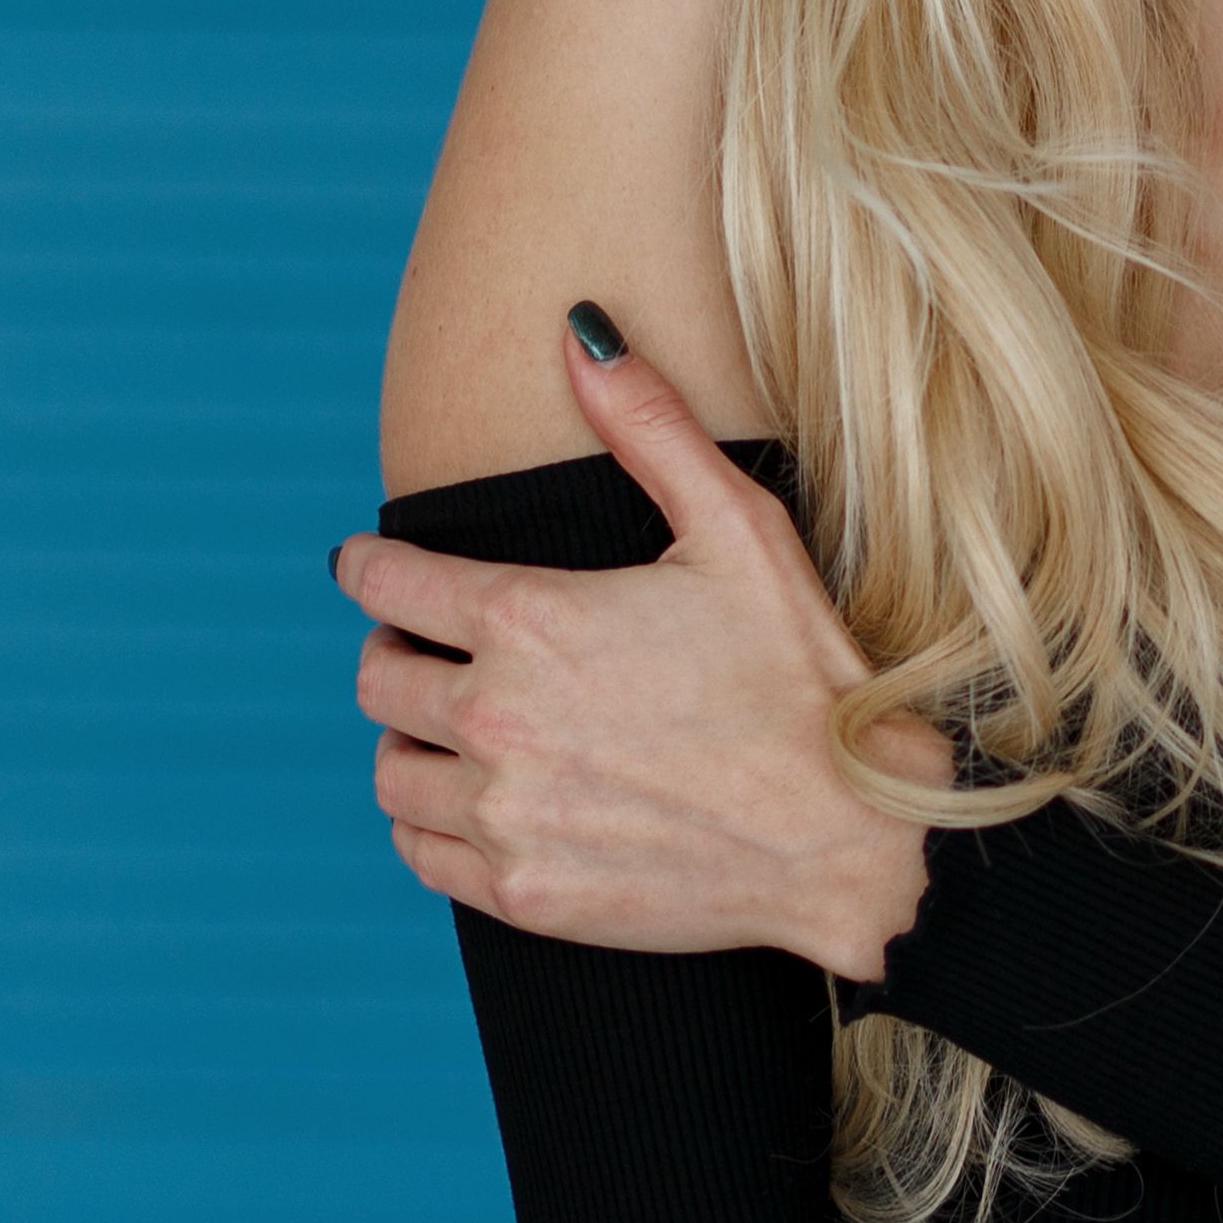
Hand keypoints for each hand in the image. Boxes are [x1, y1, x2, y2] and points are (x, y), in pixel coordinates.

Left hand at [334, 302, 939, 981]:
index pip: (386, 583)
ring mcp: (506, 813)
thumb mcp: (741, 530)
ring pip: (390, 771)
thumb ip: (648, 424)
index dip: (370, 570)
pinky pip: (420, 853)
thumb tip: (580, 329)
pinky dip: (432, 826)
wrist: (851, 839)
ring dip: (411, 743)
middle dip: (396, 653)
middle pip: (377, 678)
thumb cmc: (804, 678)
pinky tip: (479, 804)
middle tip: (431, 651)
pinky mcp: (523, 894)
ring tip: (455, 732)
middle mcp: (498, 717)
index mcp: (532, 619)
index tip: (370, 571)